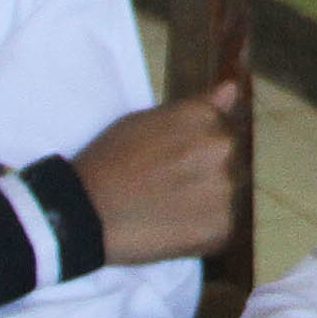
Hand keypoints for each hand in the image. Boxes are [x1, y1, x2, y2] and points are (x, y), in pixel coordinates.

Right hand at [76, 79, 245, 264]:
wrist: (84, 213)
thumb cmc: (109, 162)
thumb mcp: (143, 121)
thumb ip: (195, 106)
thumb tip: (232, 89)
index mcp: (203, 117)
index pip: (224, 125)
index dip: (197, 145)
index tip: (174, 158)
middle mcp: (221, 148)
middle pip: (229, 160)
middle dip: (206, 172)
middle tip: (167, 186)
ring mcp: (224, 189)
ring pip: (226, 194)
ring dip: (206, 201)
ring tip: (167, 208)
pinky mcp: (221, 227)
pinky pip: (221, 226)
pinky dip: (202, 229)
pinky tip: (172, 226)